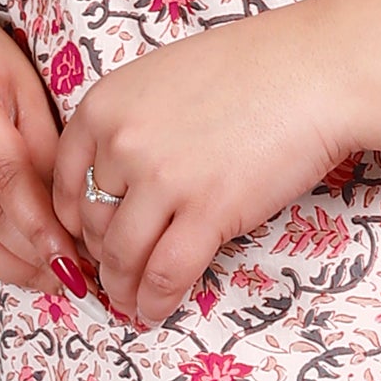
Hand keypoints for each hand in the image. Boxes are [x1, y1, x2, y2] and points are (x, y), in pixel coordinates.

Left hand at [52, 10, 358, 327]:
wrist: (316, 72)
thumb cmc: (254, 69)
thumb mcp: (163, 80)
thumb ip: (133, 124)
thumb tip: (122, 178)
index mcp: (105, 106)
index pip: (64, 181)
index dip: (74, 221)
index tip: (89, 239)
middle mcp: (122, 143)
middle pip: (92, 222)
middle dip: (101, 257)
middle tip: (114, 275)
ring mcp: (162, 180)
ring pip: (123, 255)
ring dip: (124, 287)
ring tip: (132, 302)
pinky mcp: (207, 211)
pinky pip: (165, 273)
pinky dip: (155, 300)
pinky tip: (156, 311)